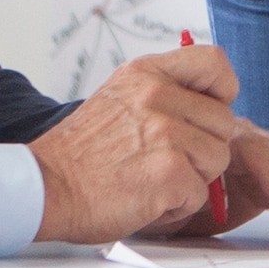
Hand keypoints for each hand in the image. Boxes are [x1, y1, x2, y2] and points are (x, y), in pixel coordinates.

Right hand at [34, 43, 268, 244]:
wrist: (45, 189)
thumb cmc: (81, 155)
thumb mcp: (119, 99)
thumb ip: (163, 93)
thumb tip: (210, 102)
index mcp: (146, 74)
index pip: (214, 61)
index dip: (222, 90)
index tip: (208, 109)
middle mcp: (157, 96)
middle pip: (223, 122)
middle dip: (203, 148)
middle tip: (161, 160)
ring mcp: (166, 134)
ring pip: (217, 159)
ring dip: (191, 179)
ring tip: (150, 178)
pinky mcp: (170, 172)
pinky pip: (200, 194)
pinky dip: (177, 205)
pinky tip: (145, 198)